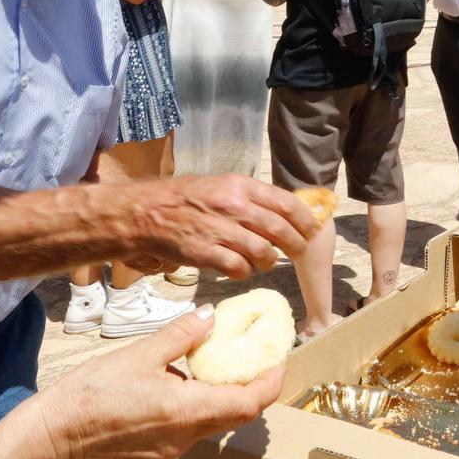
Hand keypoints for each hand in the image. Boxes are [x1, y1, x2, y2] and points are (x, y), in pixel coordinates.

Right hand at [35, 308, 282, 458]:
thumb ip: (181, 335)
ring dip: (217, 395)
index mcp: (188, 410)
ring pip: (210, 422)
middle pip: (233, 414)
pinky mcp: (156, 456)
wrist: (57, 432)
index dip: (270, 382)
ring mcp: (171, 451)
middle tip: (253, 358)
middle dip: (248, 387)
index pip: (249, 403)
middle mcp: (186, 437)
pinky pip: (187, 431)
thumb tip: (211, 317)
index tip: (279, 361)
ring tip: (210, 365)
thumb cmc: (94, 391)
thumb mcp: (141, 352)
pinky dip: (193, 407)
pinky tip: (174, 387)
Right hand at [129, 174, 315, 278]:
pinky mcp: (206, 253)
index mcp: (239, 186)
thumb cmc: (185, 200)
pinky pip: (240, 269)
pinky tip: (238, 268)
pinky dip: (244, 272)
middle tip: (296, 251)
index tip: (312, 229)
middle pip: (280, 230)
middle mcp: (233, 206)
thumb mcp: (220, 187)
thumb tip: (283, 212)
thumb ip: (250, 198)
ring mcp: (220, 231)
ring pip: (264, 253)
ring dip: (268, 261)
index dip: (305, 219)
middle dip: (294, 244)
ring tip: (261, 261)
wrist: (146, 213)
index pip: (286, 203)